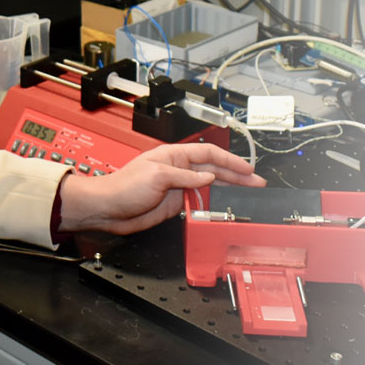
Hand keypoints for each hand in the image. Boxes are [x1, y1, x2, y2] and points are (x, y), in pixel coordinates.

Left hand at [55, 142, 265, 234]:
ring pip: (211, 186)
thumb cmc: (124, 186)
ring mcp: (178, 187)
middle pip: (214, 170)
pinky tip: (225, 207)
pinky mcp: (176, 204)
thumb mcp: (158, 176)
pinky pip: (200, 202)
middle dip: (237, 175)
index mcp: (174, 156)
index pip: (209, 154)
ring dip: (229, 190)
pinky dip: (214, 205)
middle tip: (256, 182)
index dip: (231, 160)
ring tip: (248, 194)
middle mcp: (179, 170)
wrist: (108, 209)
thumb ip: (186, 177)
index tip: (247, 168)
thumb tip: (209, 176)